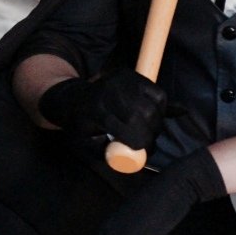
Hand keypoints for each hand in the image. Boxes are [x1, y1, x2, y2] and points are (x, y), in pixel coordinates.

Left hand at [38, 68, 166, 149]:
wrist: (75, 98)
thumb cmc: (81, 125)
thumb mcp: (86, 143)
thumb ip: (106, 153)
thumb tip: (129, 159)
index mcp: (96, 109)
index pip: (126, 124)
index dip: (140, 140)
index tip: (143, 150)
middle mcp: (111, 91)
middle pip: (144, 113)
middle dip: (151, 133)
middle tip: (149, 144)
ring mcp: (123, 80)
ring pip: (153, 104)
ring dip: (157, 122)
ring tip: (149, 131)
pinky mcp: (134, 75)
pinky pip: (158, 95)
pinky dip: (160, 108)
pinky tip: (151, 117)